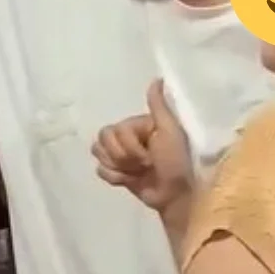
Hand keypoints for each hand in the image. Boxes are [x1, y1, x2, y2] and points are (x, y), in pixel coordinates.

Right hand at [92, 80, 192, 213]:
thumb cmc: (176, 162)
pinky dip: (114, 177)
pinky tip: (128, 181)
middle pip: (102, 140)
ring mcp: (122, 155)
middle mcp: (127, 137)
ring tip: (137, 172)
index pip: (114, 130)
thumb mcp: (171, 130)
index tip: (151, 155)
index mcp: (138, 124)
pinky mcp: (118, 172)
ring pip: (98, 154)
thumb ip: (159, 106)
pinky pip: (100, 170)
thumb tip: (157, 78)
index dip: (129, 146)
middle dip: (122, 157)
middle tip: (144, 165)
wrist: (175, 196)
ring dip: (118, 166)